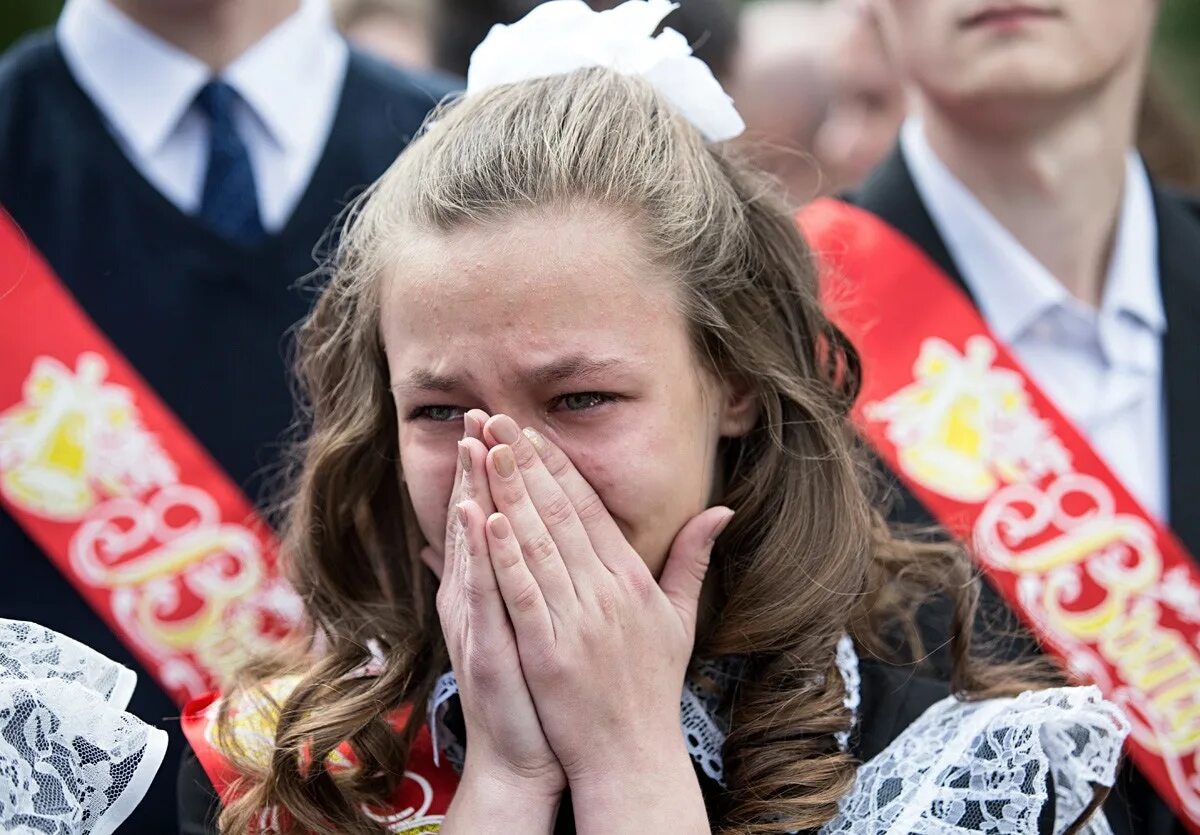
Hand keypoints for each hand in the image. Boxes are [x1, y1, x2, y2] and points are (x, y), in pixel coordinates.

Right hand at [425, 411, 564, 813]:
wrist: (523, 753)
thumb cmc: (532, 687)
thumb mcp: (521, 625)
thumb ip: (507, 580)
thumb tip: (494, 543)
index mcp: (494, 588)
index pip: (491, 516)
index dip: (493, 469)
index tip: (499, 421)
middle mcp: (478, 598)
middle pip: (475, 520)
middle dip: (478, 465)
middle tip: (478, 412)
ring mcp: (477, 622)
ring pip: (472, 548)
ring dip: (470, 493)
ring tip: (472, 445)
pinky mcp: (485, 648)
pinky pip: (482, 594)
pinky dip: (476, 555)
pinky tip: (473, 516)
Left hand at [479, 414, 733, 783]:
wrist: (632, 753)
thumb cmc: (652, 686)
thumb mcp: (681, 617)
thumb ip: (694, 557)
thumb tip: (722, 508)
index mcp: (632, 578)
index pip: (589, 508)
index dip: (557, 465)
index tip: (530, 431)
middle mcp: (606, 591)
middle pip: (559, 512)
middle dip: (523, 461)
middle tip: (494, 418)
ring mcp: (577, 620)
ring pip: (537, 542)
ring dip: (507, 491)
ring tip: (482, 448)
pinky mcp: (549, 651)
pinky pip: (523, 592)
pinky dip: (505, 554)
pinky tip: (487, 517)